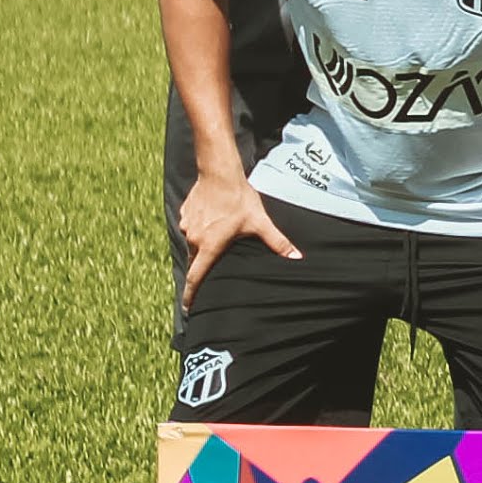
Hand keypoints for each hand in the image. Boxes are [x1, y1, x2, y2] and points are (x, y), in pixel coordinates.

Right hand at [178, 165, 298, 301]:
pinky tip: (212, 223)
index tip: (187, 308)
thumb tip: (296, 257)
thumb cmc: (240, 199)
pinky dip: (199, 231)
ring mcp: (187, 226)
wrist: (219, 174)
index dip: (191, 294)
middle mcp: (194, 239)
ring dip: (201, 247)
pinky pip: (191, 229)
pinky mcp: (185, 215)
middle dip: (198, 272)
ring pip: (193, 244)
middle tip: (204, 280)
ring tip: (214, 243)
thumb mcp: (260, 222)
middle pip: (194, 261)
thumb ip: (277, 242)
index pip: (196, 276)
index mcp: (209, 245)